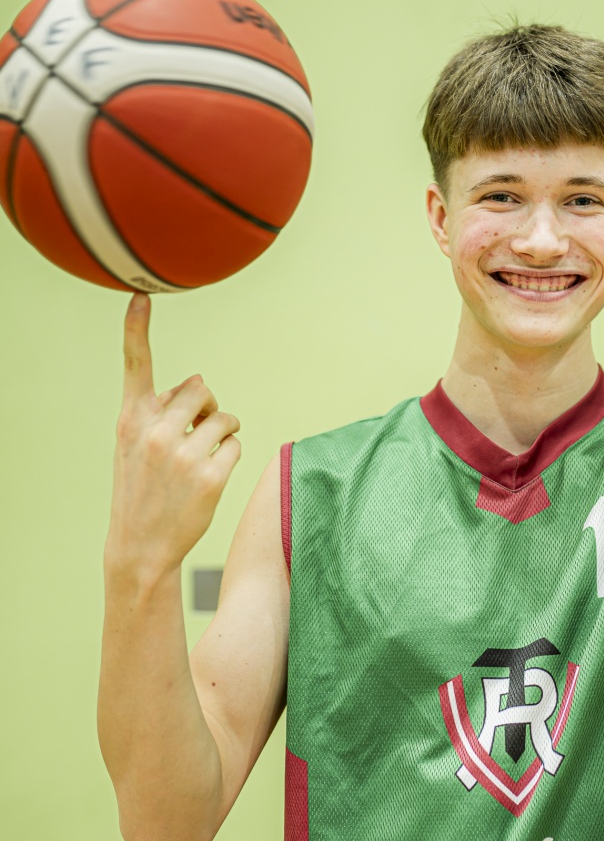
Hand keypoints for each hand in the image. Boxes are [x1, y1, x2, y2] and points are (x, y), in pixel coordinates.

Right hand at [105, 294, 241, 579]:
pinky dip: (229, 455)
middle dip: (206, 406)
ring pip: (224, 417)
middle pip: (201, 387)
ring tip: (203, 458)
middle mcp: (154, 431)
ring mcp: (182, 453)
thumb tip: (198, 385)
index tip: (141, 295)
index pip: (135, 366)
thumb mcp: (134, 447)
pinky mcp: (210, 475)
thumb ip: (158, 412)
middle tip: (197, 433)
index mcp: (131, 419)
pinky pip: (236, 444)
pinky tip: (211, 476)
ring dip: (222, 432)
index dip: (136, 329)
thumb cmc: (142, 490)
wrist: (140, 545)